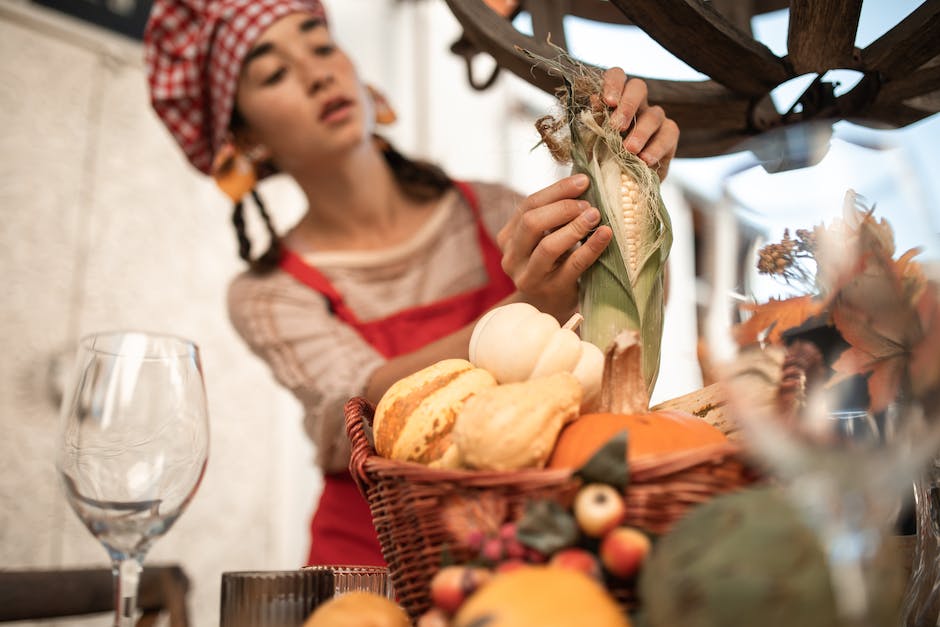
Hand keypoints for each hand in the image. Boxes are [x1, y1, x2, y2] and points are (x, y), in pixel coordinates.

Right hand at [497, 174, 611, 320]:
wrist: (551, 305)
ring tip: (596, 215)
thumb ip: (553, 215)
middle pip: (531, 223)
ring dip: (575, 226)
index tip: (583, 181)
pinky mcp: (552, 291)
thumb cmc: (552, 263)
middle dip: (563, 207)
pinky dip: (592, 247)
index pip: (527, 206)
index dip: (556, 191)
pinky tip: (606, 234)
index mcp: (508, 238)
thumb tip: (582, 183)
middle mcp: (511, 258)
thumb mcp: (544, 237)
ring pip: (548, 245)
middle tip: (588, 204)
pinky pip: (573, 265)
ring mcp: (530, 277)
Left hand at [601, 67, 678, 179]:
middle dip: (627, 105)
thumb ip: (594, 123)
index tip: (608, 101)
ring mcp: (655, 119)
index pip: (617, 76)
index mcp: (615, 100)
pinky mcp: (669, 137)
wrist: (619, 188)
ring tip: (629, 150)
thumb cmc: (602, 162)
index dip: (613, 83)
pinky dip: (656, 147)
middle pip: (639, 87)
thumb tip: (595, 100)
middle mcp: (637, 105)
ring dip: (640, 132)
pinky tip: (645, 160)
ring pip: (654, 114)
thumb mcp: (592, 144)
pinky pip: (668, 134)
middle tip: (616, 127)